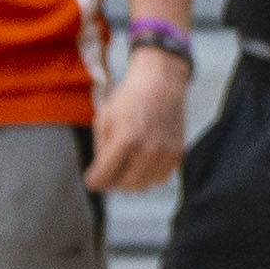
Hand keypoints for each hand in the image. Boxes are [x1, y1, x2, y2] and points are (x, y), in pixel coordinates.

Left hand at [85, 49, 188, 191]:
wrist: (160, 82)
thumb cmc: (128, 99)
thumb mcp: (104, 119)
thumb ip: (100, 152)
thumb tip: (99, 180)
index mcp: (125, 140)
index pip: (103, 178)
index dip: (94, 180)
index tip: (92, 178)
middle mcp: (147, 150)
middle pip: (123, 186)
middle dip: (113, 180)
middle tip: (110, 168)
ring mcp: (164, 153)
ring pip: (143, 186)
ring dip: (132, 179)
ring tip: (127, 162)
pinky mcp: (177, 154)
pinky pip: (159, 178)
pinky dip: (149, 174)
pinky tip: (144, 158)